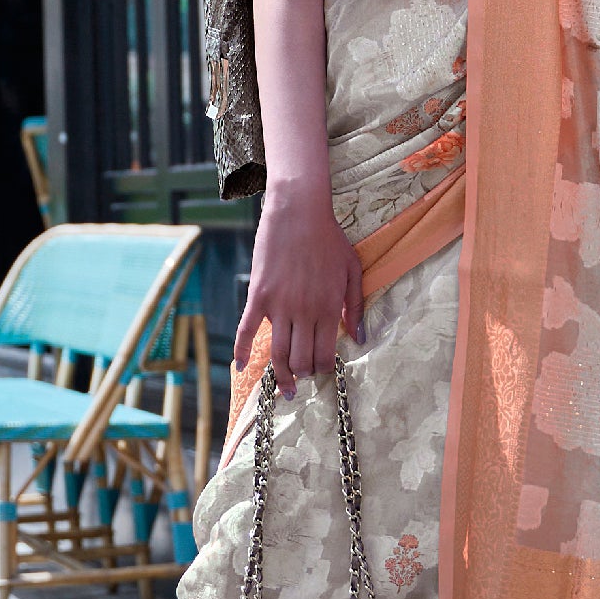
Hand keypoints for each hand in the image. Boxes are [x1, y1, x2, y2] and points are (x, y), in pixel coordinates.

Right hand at [235, 180, 362, 392]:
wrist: (299, 211)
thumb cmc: (329, 239)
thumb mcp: (352, 270)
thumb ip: (356, 307)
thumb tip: (359, 338)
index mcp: (329, 308)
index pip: (325, 355)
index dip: (324, 369)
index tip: (323, 369)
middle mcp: (304, 312)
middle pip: (301, 360)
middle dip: (304, 374)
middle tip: (303, 376)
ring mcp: (279, 305)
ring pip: (277, 354)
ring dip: (281, 375)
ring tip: (284, 387)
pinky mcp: (258, 295)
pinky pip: (246, 330)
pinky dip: (241, 351)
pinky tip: (240, 367)